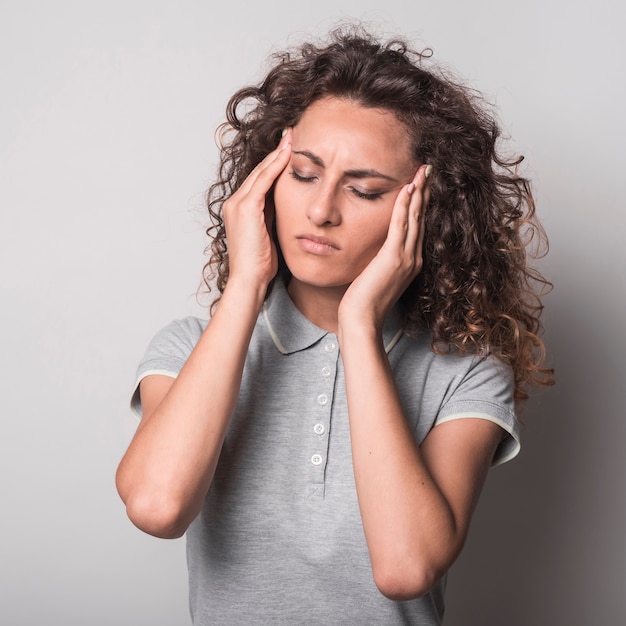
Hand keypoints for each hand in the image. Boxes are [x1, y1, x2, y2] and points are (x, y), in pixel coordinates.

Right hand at [222, 130, 291, 288]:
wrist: (249, 280)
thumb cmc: (261, 265)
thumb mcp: (269, 234)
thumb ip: (273, 217)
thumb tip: (289, 205)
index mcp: (240, 209)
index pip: (259, 179)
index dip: (274, 163)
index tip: (290, 148)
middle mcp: (235, 202)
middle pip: (259, 171)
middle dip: (277, 152)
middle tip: (292, 134)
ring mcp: (238, 203)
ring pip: (261, 172)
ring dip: (278, 153)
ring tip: (293, 137)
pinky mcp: (246, 208)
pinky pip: (263, 180)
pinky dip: (276, 166)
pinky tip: (289, 154)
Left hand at [339, 163, 430, 329]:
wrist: (362, 320)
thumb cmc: (364, 303)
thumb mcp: (375, 277)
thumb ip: (380, 262)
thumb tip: (375, 251)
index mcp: (410, 263)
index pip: (417, 227)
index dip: (420, 204)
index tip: (421, 184)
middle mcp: (413, 259)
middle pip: (421, 218)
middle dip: (424, 192)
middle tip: (426, 168)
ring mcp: (406, 259)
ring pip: (415, 218)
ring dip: (418, 192)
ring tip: (422, 171)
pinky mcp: (394, 258)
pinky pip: (401, 226)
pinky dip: (405, 206)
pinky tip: (408, 189)